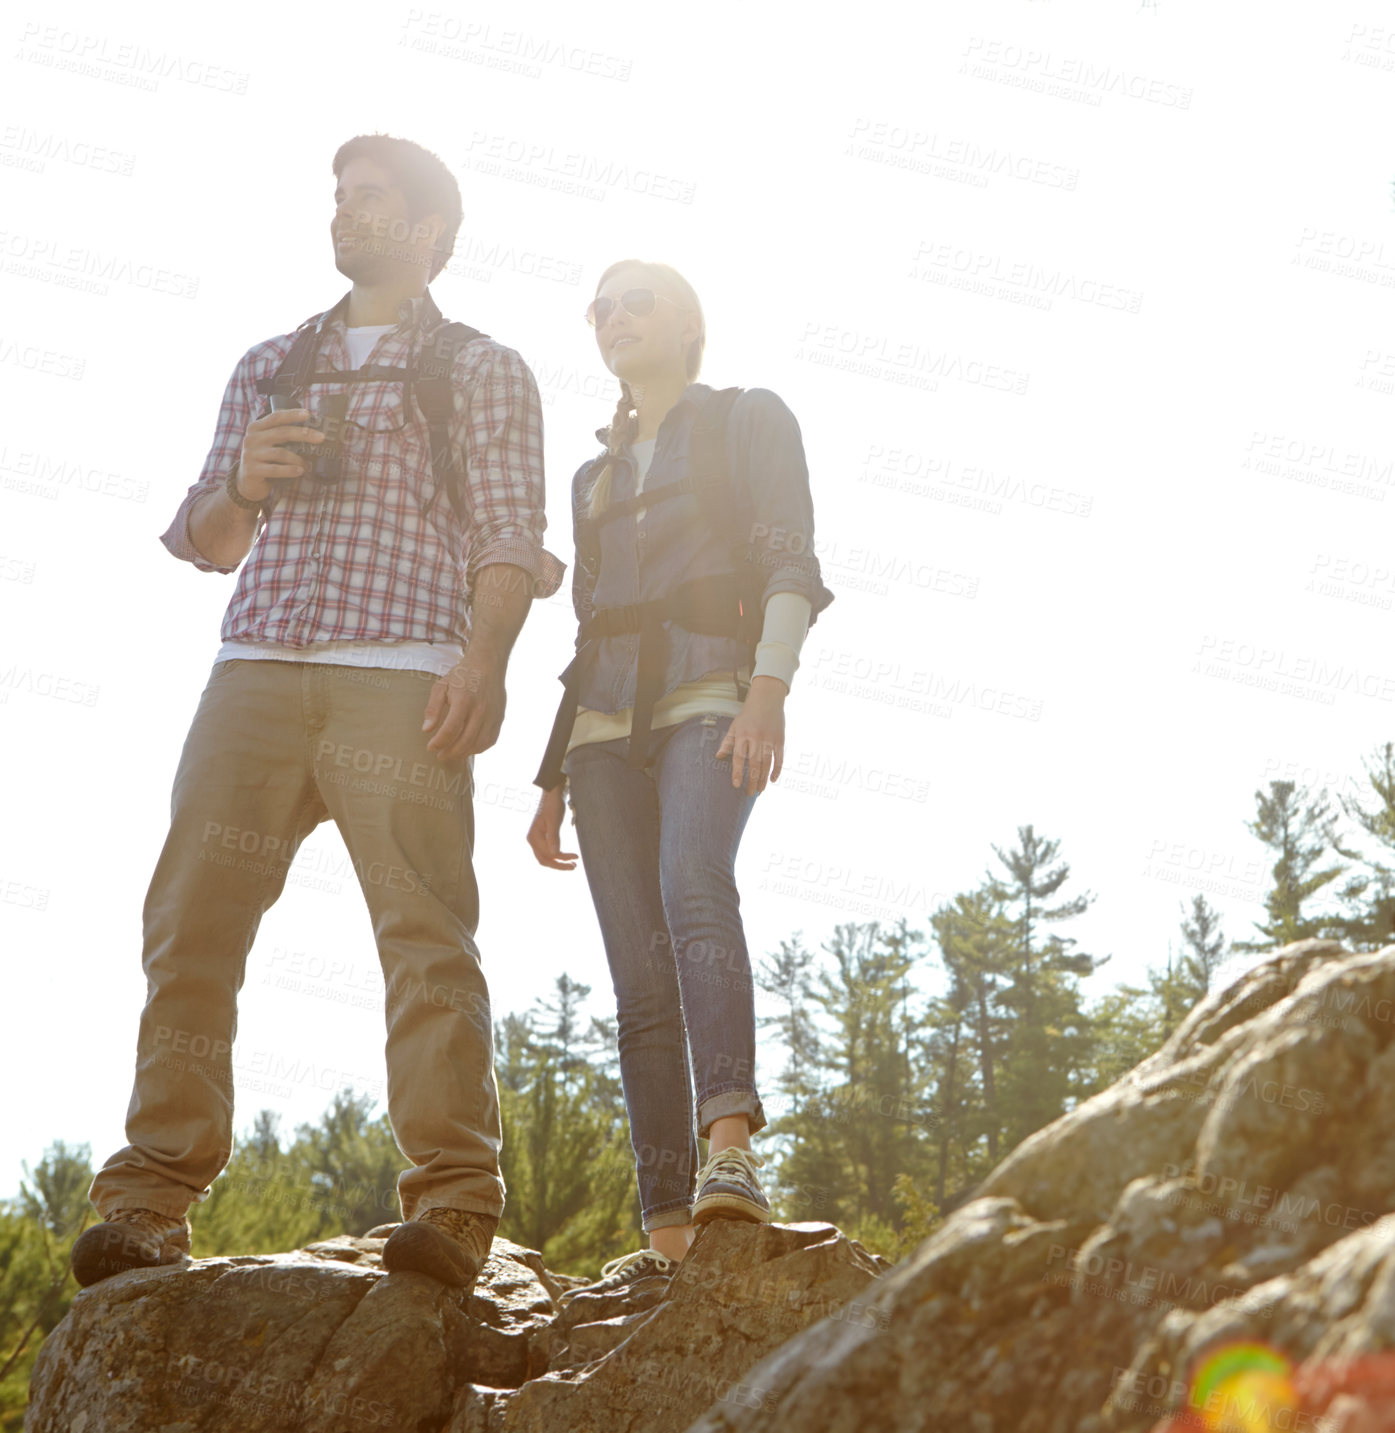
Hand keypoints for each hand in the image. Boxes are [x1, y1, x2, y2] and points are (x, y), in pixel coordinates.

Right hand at [236, 409, 323, 499]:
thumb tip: (309, 431)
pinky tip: (300, 471)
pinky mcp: (252, 470)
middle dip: (304, 434)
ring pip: (281, 453)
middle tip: (321, 438)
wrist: (247, 483)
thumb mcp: (267, 444)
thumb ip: (280, 435)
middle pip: (282, 433)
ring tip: (308, 465)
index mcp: (256, 428)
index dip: (292, 414)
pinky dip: (290, 470)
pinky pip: (275, 469)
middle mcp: (251, 439)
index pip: (275, 417)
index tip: (308, 414)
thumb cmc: (264, 461)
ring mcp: (250, 454)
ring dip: (298, 459)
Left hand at [422, 657, 505, 759]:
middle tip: (440, 755)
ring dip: (464, 753)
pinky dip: (478, 748)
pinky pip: (489, 741)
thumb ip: (433, 708)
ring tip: (452, 753)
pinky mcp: (499, 719)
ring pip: (478, 744)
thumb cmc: (462, 676)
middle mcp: (481, 710)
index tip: (430, 747)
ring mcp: (492, 716)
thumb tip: (426, 730)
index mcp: (464, 701)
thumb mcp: (441, 686)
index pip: (450, 730)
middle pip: (465, 741)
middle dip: (450, 753)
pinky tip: (467, 748)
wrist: (488, 664)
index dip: (439, 742)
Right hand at [527, 786, 577, 869]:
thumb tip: (555, 854)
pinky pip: (549, 851)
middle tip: (574, 867)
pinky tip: (566, 856)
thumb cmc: (553, 806)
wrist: (552, 795)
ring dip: (559, 862)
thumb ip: (553, 838)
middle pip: (544, 860)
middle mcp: (533, 840)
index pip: (547, 855)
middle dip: (559, 865)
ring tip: (573, 864)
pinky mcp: (543, 838)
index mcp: (533, 837)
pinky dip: (558, 856)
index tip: (575, 857)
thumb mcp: (554, 822)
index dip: (562, 859)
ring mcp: (537, 840)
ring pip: (546, 857)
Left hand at [715, 677, 786, 794]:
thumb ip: (727, 742)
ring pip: (767, 763)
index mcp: (743, 734)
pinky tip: (772, 780)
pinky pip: (779, 758)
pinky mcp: (780, 739)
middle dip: (752, 780)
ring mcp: (770, 739)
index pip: (739, 757)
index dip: (737, 772)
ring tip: (760, 791)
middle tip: (749, 793)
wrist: (767, 698)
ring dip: (763, 778)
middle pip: (754, 763)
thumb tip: (718, 756)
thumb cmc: (748, 714)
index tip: (736, 785)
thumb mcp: (735, 725)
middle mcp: (756, 737)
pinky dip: (777, 770)